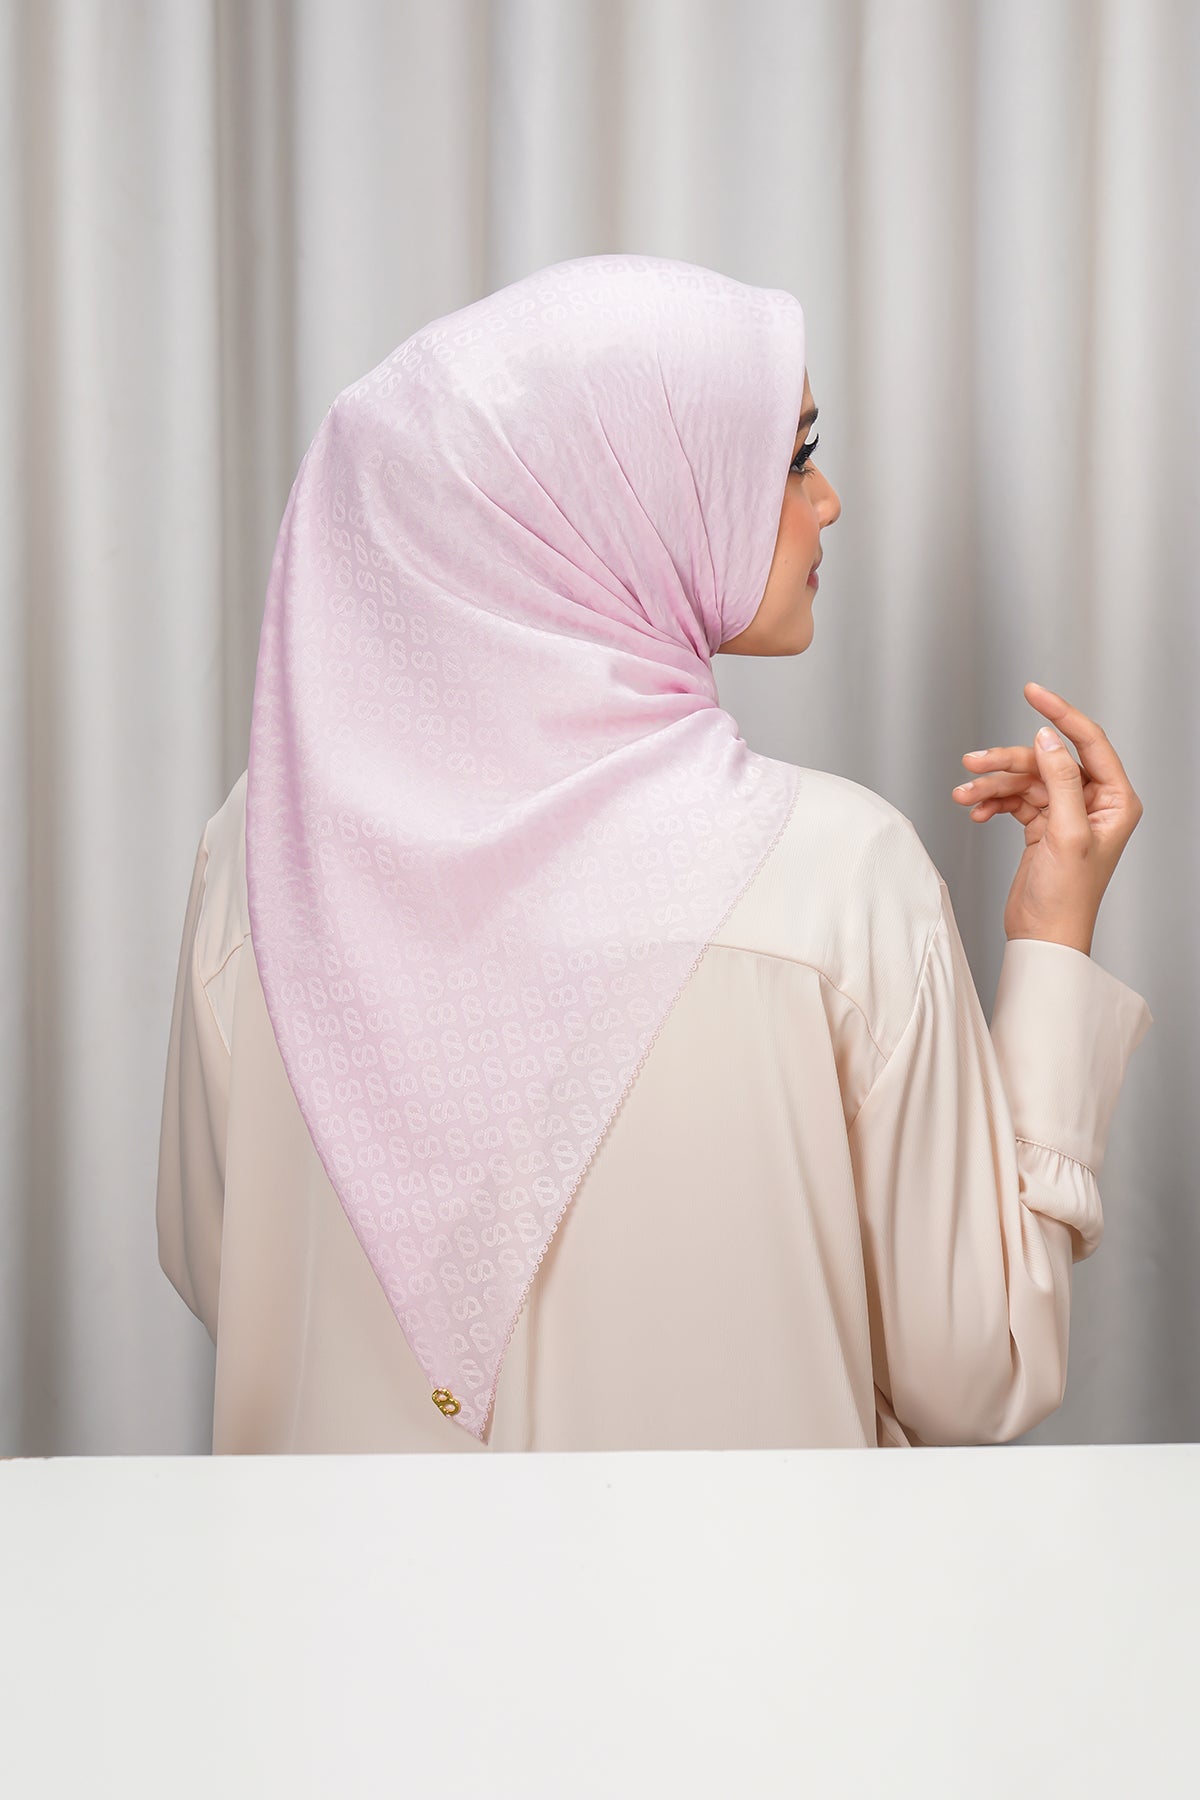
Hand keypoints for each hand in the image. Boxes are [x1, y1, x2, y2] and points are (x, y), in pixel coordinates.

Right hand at [951, 681, 1144, 954]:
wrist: (1044, 938)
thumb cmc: (1067, 899)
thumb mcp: (1066, 833)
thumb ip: (1060, 781)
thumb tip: (1048, 737)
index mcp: (1115, 800)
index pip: (1089, 742)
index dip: (1060, 714)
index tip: (1032, 692)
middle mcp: (1093, 802)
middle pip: (1047, 760)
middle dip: (1008, 762)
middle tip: (974, 763)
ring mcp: (1065, 813)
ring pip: (1025, 779)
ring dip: (993, 784)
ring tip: (965, 795)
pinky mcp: (1042, 826)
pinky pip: (1014, 799)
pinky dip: (993, 802)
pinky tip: (976, 811)